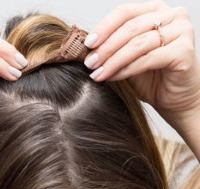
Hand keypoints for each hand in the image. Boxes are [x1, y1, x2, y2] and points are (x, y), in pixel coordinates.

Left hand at [83, 1, 199, 116]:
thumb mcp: (126, 58)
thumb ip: (112, 47)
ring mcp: (182, 31)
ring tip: (97, 74)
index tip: (87, 45)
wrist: (173, 99)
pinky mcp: (184, 51)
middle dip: (105, 47)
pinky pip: (147, 59)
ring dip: (113, 60)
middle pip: (130, 27)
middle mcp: (173, 15)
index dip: (104, 27)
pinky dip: (126, 69)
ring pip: (137, 43)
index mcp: (156, 10)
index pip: (125, 12)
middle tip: (89, 63)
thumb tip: (85, 47)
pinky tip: (112, 78)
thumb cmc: (151, 77)